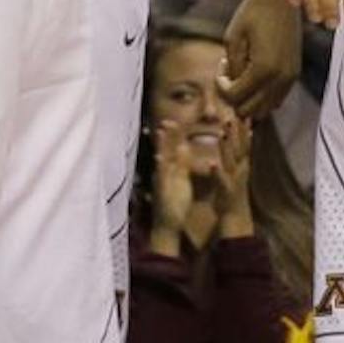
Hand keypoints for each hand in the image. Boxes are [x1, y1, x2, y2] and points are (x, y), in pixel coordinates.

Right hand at [147, 119, 194, 248]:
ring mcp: (162, 179)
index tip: (175, 119)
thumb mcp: (181, 179)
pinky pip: (161, 176)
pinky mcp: (162, 189)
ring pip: (161, 158)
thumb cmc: (175, 203)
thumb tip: (185, 148)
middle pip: (166, 149)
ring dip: (160, 145)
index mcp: (173, 169)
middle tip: (167, 118)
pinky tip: (158, 157)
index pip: (173, 147)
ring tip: (160, 130)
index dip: (174, 133)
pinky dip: (160, 166)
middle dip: (167, 134)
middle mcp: (165, 171)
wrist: (168, 225)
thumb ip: (182, 164)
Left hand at [213, 114, 254, 236]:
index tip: (246, 115)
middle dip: (238, 133)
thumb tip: (240, 145)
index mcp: (241, 166)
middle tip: (236, 117)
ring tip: (223, 134)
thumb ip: (238, 158)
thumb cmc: (233, 194)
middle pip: (239, 148)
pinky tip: (211, 163)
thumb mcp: (237, 173)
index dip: (245, 130)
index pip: (244, 145)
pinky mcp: (225, 190)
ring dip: (227, 147)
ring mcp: (233, 179)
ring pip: (230, 160)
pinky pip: (220, 179)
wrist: (235, 217)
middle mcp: (240, 170)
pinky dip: (216, 171)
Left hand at [218, 0, 300, 120]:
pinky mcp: (295, 72)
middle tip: (230, 69)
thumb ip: (231, 68)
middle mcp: (281, 78)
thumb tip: (232, 89)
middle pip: (249, 110)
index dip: (220, 85)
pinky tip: (256, 70)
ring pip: (265, 108)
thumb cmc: (253, 12)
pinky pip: (277, 97)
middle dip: (234, 94)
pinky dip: (263, 92)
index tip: (220, 63)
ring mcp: (291, 77)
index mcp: (263, 69)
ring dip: (249, 96)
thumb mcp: (233, 38)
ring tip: (243, 70)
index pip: (234, 97)